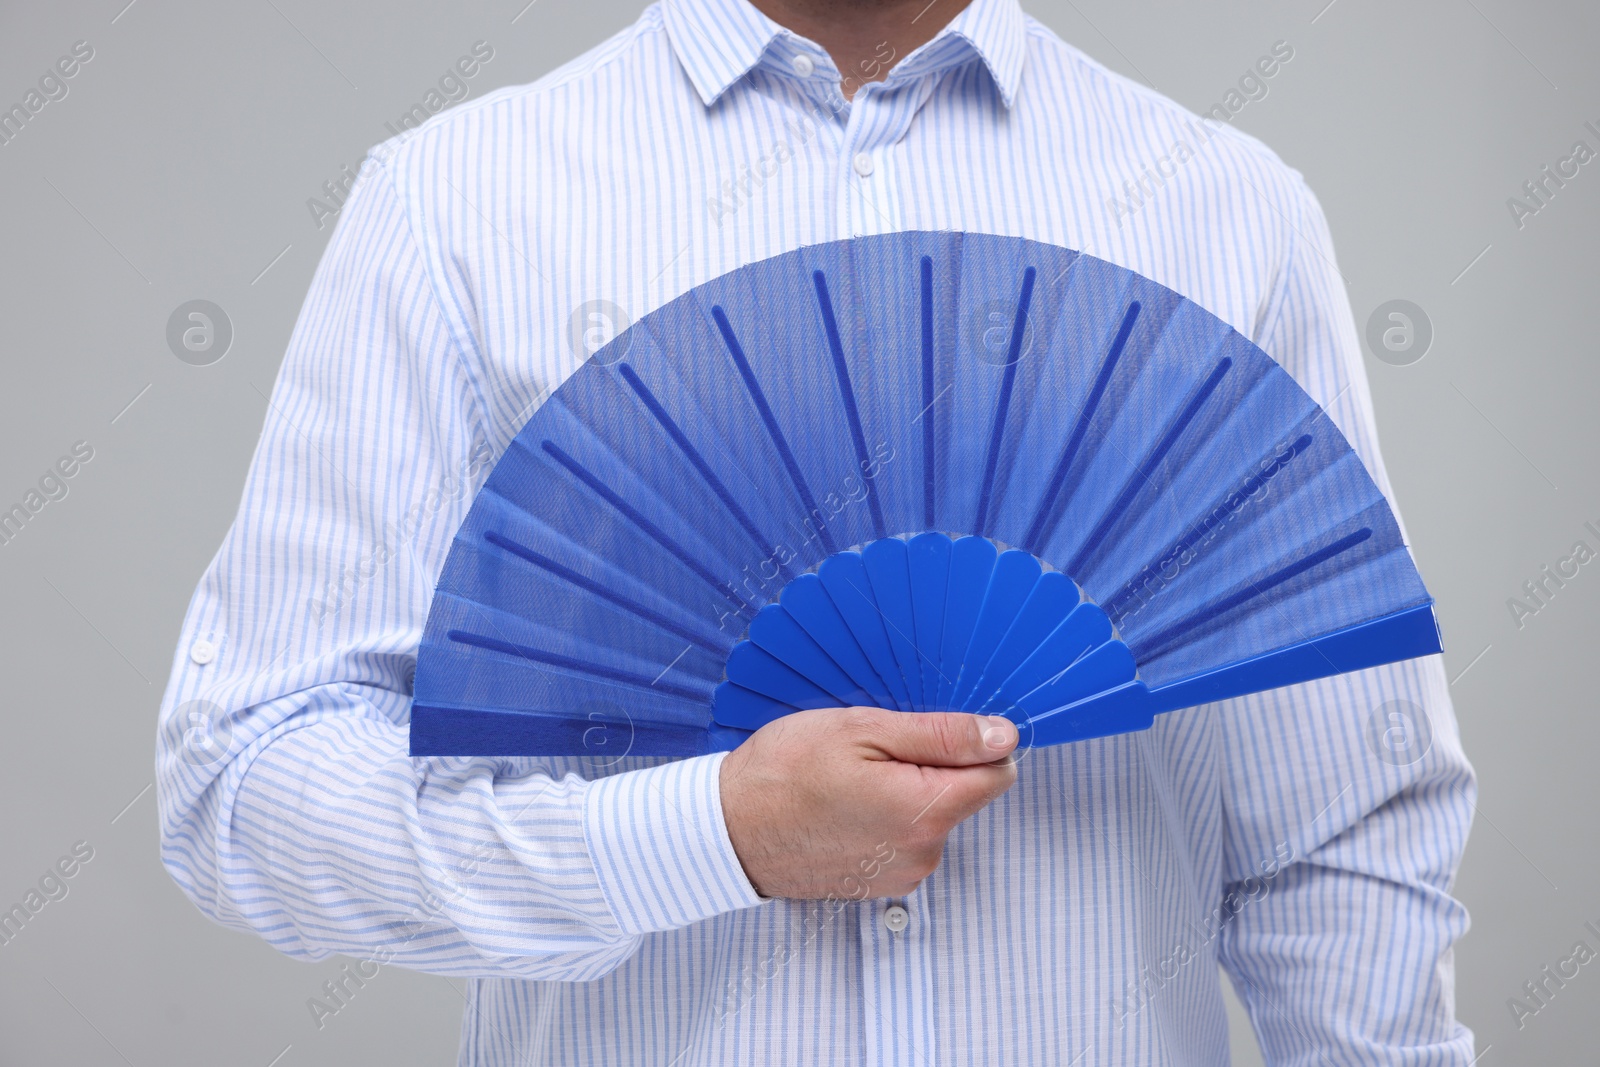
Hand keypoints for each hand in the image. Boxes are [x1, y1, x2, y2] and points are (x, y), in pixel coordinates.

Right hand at [717, 706, 1018, 899]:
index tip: (932, 728)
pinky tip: (844, 804)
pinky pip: (906, 838)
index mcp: (926, 812)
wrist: (727, 830)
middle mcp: (923, 854)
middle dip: (933, 764)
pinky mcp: (881, 884)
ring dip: (907, 790)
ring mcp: (902, 874)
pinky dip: (886, 817)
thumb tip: (1003, 736)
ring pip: (934, 815)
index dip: (974, 742)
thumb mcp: (863, 731)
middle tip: (874, 749)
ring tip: (851, 777)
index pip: (998, 773)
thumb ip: (941, 735)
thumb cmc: (784, 774)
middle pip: (965, 794)